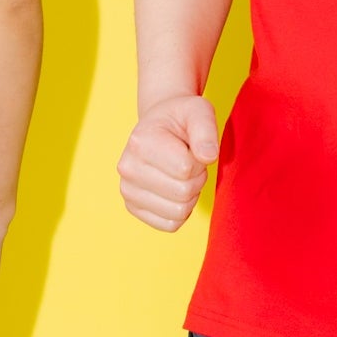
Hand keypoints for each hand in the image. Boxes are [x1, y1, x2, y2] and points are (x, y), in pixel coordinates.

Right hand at [118, 94, 218, 231]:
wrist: (160, 127)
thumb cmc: (181, 119)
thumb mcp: (198, 112)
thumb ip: (206, 131)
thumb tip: (209, 156)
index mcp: (140, 142)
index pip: (186, 169)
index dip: (199, 160)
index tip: (191, 148)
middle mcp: (127, 168)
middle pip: (183, 192)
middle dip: (196, 178)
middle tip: (189, 162)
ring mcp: (127, 190)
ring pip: (178, 212)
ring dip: (190, 195)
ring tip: (181, 174)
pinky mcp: (133, 208)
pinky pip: (171, 225)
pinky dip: (181, 211)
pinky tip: (174, 189)